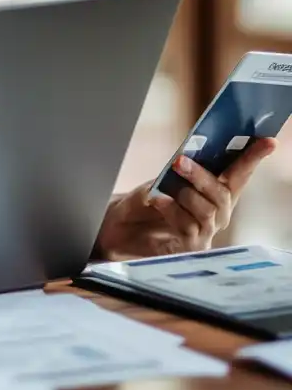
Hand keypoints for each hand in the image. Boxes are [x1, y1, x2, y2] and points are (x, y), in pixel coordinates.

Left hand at [93, 138, 277, 260]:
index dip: (253, 158)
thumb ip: (182, 168)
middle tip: (179, 161)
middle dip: (201, 176)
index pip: (240, 174)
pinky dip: (171, 210)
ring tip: (164, 187)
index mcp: (217, 192)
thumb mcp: (163, 178)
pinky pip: (188, 228)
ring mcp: (206, 232)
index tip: (268, 141)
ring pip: (207, 211)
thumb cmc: (148, 199)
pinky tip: (158, 201)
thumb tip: (189, 155)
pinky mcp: (191, 248)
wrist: (122, 224)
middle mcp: (218, 214)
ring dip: (185, 194)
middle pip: (222, 194)